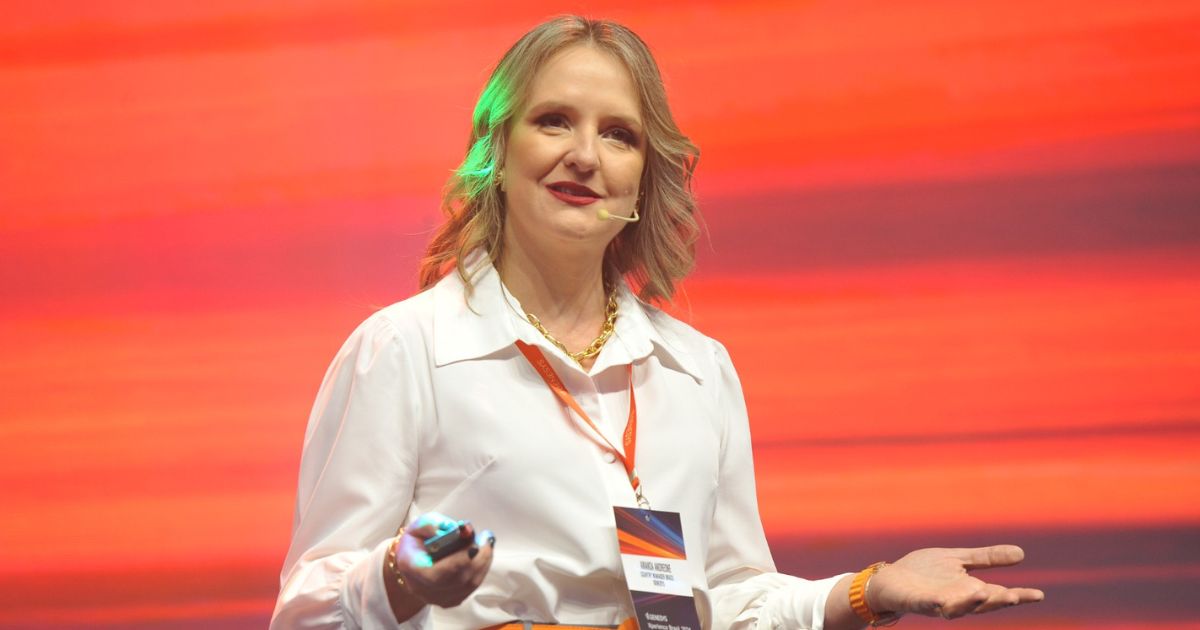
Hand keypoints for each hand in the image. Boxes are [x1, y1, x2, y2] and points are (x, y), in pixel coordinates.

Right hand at [390, 512, 494, 608]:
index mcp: (411, 567)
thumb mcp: (420, 524)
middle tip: (486, 537)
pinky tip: (482, 555)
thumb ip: (436, 525)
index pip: (435, 574)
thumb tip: (462, 529)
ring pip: (468, 585)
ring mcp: (436, 598)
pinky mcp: (450, 600)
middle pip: (457, 580)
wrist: (413, 559)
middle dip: (477, 557)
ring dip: (483, 562)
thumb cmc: (417, 540)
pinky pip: (471, 588)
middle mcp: (422, 588)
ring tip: (486, 543)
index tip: (473, 543)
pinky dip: (481, 570)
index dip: (457, 561)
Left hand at [868, 545, 1043, 618]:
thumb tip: (1022, 553)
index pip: (998, 595)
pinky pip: (927, 604)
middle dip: (996, 601)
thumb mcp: (959, 560)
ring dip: (970, 603)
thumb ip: (986, 558)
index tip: (1038, 595)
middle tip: (1014, 596)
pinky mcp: (915, 602)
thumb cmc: (924, 572)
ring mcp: (936, 603)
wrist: (890, 579)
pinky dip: (936, 603)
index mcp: (969, 590)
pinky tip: (943, 599)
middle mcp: (957, 600)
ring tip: (983, 593)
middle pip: (981, 605)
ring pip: (957, 608)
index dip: (1018, 596)